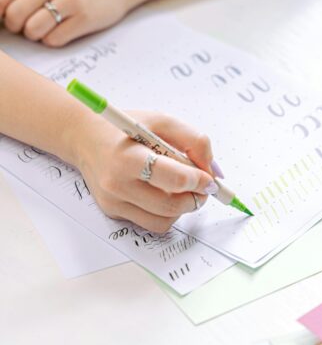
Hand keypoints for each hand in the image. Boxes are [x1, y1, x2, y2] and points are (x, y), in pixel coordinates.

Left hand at [0, 0, 132, 46]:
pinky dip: (55, 41)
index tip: (9, 21)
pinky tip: (64, 31)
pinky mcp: (84, 18)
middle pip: (14, 16)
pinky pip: (54, 40)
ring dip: (36, 36)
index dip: (0, 15)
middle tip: (29, 27)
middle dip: (18, 28)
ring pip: (33, 30)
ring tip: (48, 29)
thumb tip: (1, 15)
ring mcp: (69, 0)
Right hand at [72, 110, 219, 232]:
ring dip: (182, 208)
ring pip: (164, 221)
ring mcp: (114, 202)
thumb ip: (193, 140)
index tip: (209, 179)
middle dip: (195, 198)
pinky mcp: (113, 212)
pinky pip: (151, 223)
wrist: (84, 139)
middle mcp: (117, 184)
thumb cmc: (125, 130)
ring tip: (181, 189)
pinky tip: (163, 194)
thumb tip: (213, 171)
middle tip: (202, 187)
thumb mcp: (161, 121)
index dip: (199, 181)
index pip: (174, 179)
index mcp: (128, 157)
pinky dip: (166, 213)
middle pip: (171, 205)